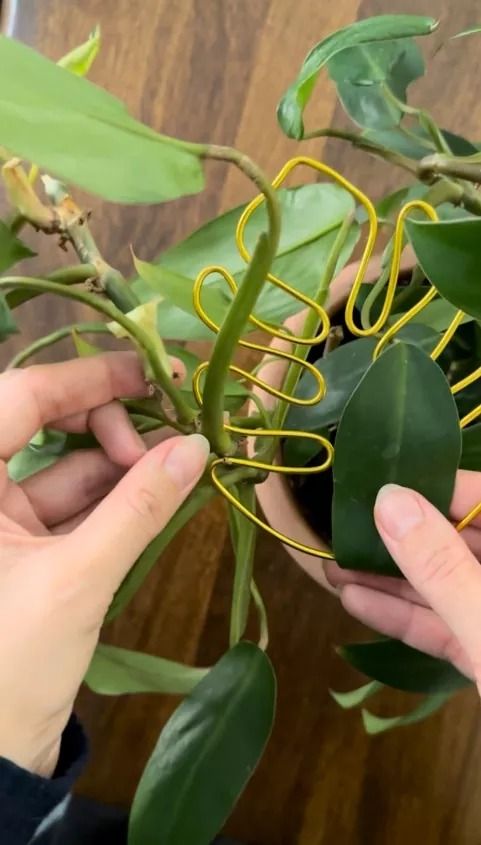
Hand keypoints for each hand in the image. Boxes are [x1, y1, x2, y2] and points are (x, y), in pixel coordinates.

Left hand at [0, 353, 208, 775]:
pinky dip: (118, 499)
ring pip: (66, 467)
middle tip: (168, 440)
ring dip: (124, 464)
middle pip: (43, 422)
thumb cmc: (12, 665)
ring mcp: (1, 521)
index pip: (20, 395)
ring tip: (182, 464)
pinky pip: (75, 506)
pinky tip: (162, 492)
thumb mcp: (79, 579)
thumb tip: (198, 446)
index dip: (89, 376)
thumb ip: (140, 508)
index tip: (153, 372)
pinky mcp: (25, 549)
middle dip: (109, 425)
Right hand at [325, 471, 480, 691]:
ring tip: (333, 567)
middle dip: (399, 537)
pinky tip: (355, 602)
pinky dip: (403, 617)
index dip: (433, 487)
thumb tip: (390, 499)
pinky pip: (443, 628)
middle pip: (457, 543)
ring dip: (389, 579)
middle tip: (343, 529)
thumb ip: (441, 566)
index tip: (376, 486)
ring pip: (444, 587)